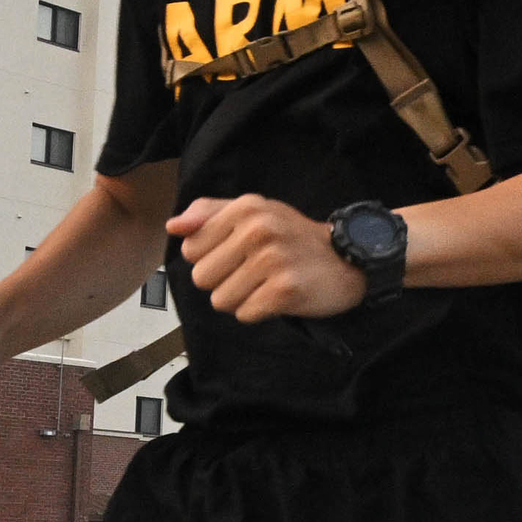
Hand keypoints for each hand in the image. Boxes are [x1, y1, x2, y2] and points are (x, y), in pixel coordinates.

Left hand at [173, 193, 362, 321]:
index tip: (237, 254)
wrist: (347, 259)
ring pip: (221, 300)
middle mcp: (257, 230)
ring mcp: (272, 260)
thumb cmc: (293, 238)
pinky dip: (259, 312)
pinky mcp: (285, 290)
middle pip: (202, 278)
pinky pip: (245, 314)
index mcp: (245, 208)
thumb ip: (209, 214)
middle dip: (224, 282)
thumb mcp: (254, 212)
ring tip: (267, 284)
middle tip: (254, 273)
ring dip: (242, 299)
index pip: (191, 249)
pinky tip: (278, 297)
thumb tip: (173, 226)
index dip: (210, 258)